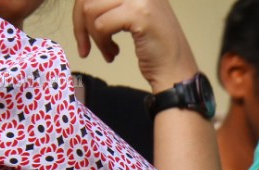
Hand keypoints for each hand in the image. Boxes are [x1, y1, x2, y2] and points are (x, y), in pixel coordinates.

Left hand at [73, 0, 196, 92]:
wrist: (178, 75)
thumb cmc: (159, 53)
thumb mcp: (136, 16)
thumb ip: (115, 5)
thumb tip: (83, 4)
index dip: (81, 9)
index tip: (83, 32)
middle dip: (80, 23)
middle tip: (85, 46)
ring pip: (91, 9)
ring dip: (94, 36)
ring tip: (108, 51)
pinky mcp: (139, 14)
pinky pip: (101, 24)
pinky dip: (101, 42)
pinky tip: (114, 53)